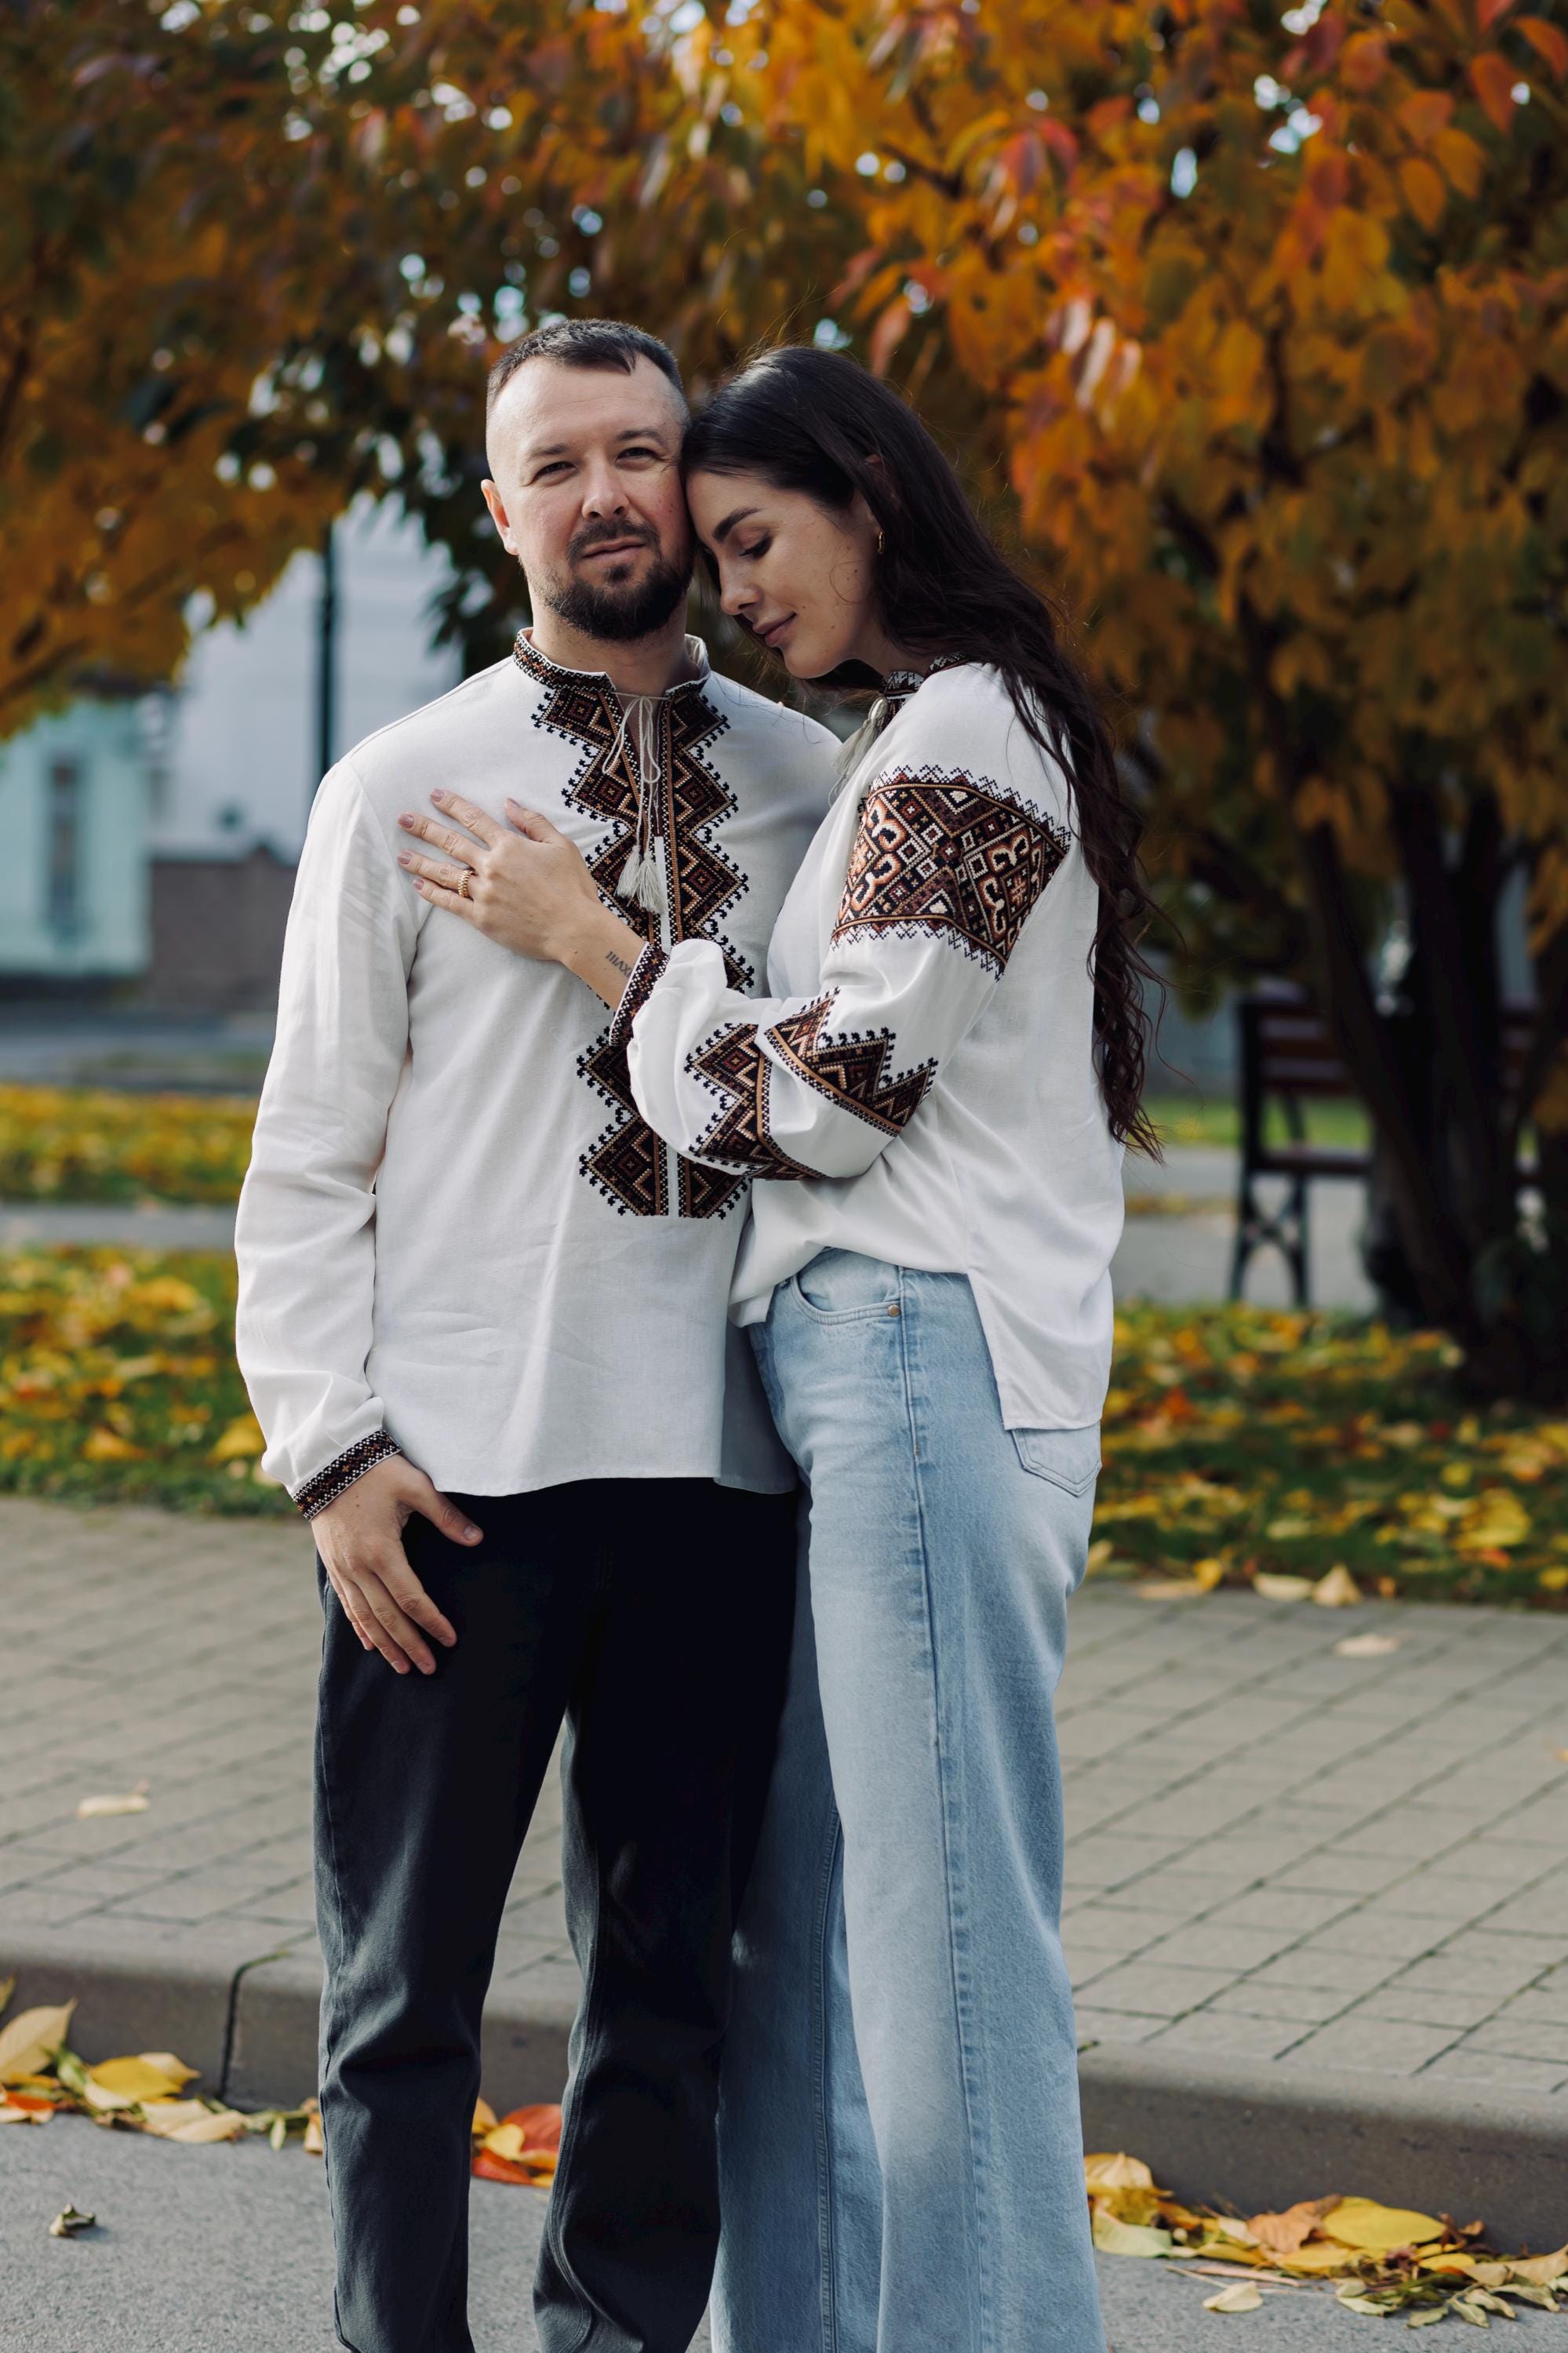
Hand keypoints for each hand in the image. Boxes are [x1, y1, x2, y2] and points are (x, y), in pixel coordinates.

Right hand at [312, 1454, 479, 1674]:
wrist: (325, 1459)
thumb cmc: (375, 1470)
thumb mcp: (415, 1486)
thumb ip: (446, 1515)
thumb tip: (477, 1539)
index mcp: (381, 1550)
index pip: (411, 1598)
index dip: (431, 1621)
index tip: (449, 1639)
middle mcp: (358, 1566)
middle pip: (387, 1617)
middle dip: (409, 1645)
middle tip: (429, 1669)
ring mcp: (342, 1568)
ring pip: (365, 1617)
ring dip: (385, 1644)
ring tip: (403, 1667)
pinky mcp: (332, 1564)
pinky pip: (347, 1604)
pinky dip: (360, 1627)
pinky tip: (370, 1643)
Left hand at [397, 789, 606, 965]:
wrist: (575, 929)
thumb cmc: (573, 888)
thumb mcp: (561, 846)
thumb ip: (533, 822)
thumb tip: (509, 803)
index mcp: (510, 846)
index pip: (473, 819)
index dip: (452, 805)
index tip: (434, 795)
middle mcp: (492, 866)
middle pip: (451, 843)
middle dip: (424, 829)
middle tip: (402, 819)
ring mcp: (484, 893)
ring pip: (445, 873)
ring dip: (420, 862)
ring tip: (401, 855)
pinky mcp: (482, 919)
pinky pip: (450, 904)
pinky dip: (433, 894)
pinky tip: (418, 886)